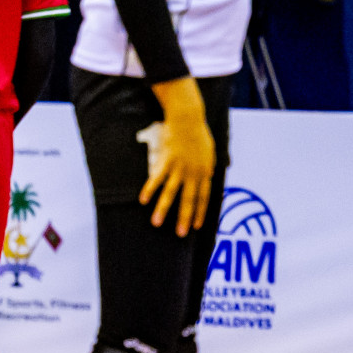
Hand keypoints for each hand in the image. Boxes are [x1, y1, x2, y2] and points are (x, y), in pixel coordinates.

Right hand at [141, 77, 215, 236]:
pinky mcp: (167, 160)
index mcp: (205, 171)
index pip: (204, 197)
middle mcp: (193, 172)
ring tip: (156, 223)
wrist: (189, 118)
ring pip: (171, 192)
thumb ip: (206, 167)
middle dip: (184, 218)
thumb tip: (208, 178)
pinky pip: (157, 178)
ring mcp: (180, 167)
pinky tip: (143, 200)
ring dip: (163, 209)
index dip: (199, 212)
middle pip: (188, 199)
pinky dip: (150, 189)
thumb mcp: (209, 152)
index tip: (195, 227)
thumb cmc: (199, 134)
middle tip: (180, 234)